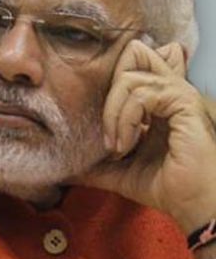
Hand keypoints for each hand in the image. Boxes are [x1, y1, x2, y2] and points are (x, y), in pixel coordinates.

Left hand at [76, 41, 215, 234]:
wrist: (194, 205)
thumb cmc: (165, 186)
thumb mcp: (120, 170)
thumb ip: (95, 163)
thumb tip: (63, 168)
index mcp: (157, 100)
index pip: (131, 63)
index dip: (109, 79)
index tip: (102, 124)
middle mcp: (169, 91)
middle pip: (133, 53)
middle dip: (108, 92)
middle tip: (108, 132)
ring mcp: (178, 95)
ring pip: (128, 78)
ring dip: (113, 114)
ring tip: (115, 147)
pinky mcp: (185, 103)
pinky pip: (142, 94)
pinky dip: (125, 119)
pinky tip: (125, 144)